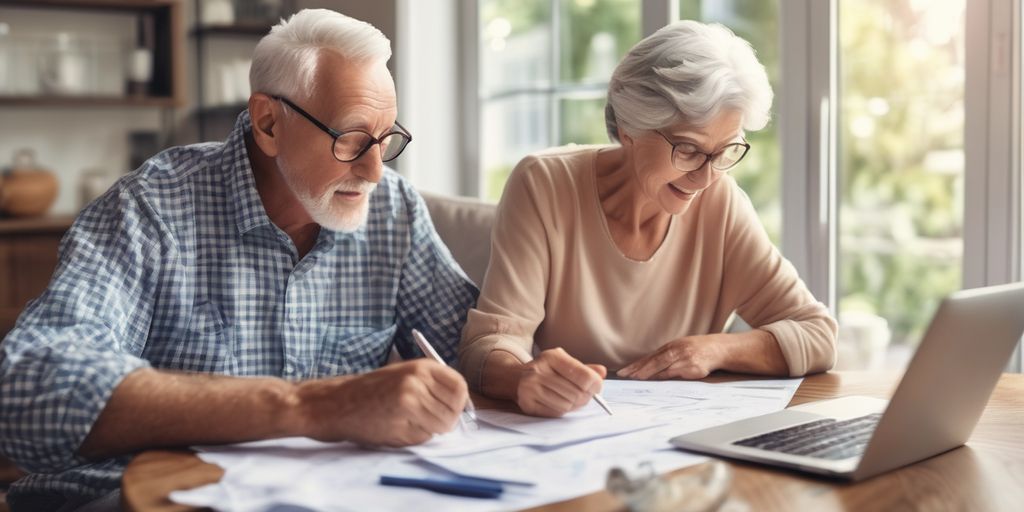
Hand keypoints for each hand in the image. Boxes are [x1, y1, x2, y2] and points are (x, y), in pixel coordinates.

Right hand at [295, 359, 468, 446]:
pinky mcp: (401, 420)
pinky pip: (423, 436)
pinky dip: (413, 438)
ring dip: (428, 430)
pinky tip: (394, 428)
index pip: (460, 386)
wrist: (335, 403)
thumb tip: (464, 407)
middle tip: (425, 422)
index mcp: (421, 366)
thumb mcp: (403, 376)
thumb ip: (431, 386)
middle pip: (454, 410)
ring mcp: (410, 400)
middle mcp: (417, 380)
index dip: (460, 403)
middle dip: (445, 421)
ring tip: (406, 422)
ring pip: (441, 426)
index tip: (452, 411)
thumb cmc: (370, 392)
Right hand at [516, 348, 606, 417]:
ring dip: (574, 405)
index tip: (597, 388)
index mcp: (551, 357)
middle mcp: (538, 371)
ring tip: (570, 398)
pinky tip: (558, 402)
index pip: (584, 376)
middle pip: (577, 394)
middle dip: (585, 397)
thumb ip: (584, 368)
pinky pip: (556, 413)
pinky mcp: (527, 404)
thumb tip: (602, 372)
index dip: (595, 385)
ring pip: (568, 405)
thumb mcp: (564, 363)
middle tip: (585, 396)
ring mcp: (530, 388)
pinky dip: (562, 410)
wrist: (515, 378)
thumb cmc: (546, 370)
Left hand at [617, 336, 721, 379]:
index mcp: (671, 346)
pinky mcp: (693, 368)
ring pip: (663, 368)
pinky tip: (655, 381)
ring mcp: (684, 359)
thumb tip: (646, 369)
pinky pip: (676, 374)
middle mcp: (676, 351)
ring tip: (636, 380)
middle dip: (638, 370)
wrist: (718, 349)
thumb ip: (665, 358)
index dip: (635, 365)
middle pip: (654, 361)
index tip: (623, 372)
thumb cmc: (696, 350)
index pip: (649, 357)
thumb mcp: (680, 348)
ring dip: (649, 374)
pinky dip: (664, 377)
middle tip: (625, 376)